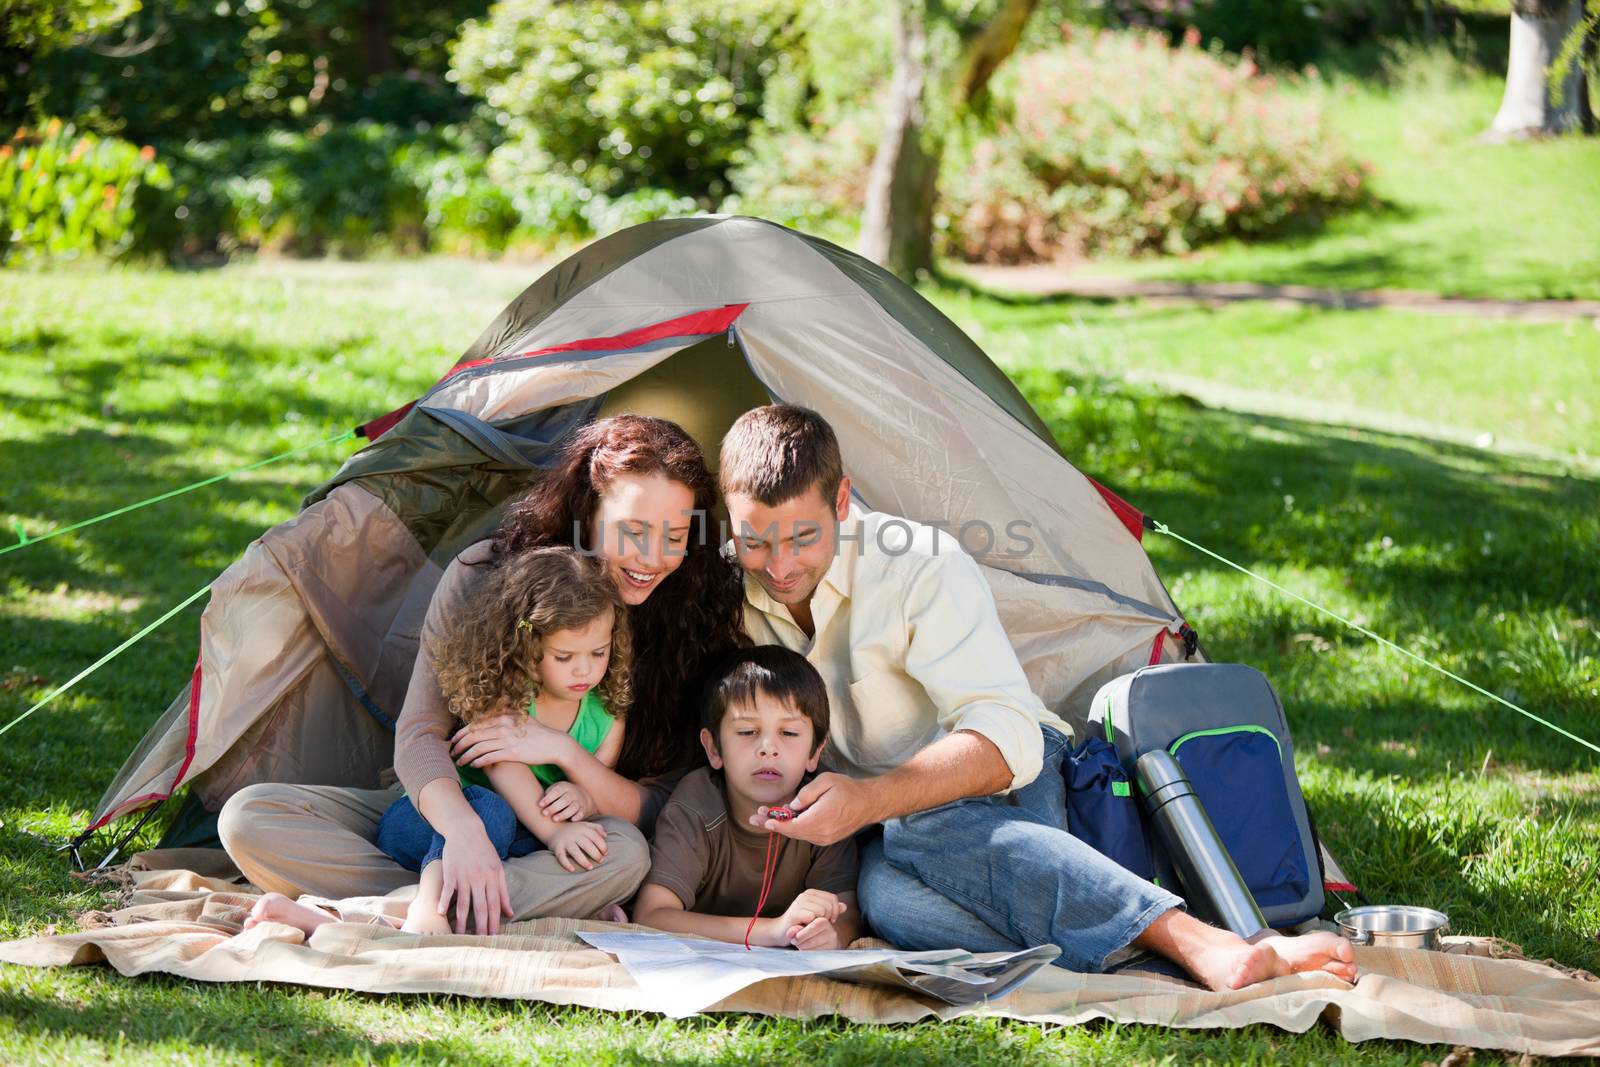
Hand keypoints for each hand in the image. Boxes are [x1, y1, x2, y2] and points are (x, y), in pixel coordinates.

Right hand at [436, 822, 513, 934]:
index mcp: (493, 878)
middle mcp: (480, 879)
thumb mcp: (498, 869)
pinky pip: (447, 890)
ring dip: (461, 921)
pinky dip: (443, 902)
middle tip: (480, 942)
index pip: (495, 905)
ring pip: (463, 903)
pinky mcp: (451, 873)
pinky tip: (441, 914)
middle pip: (480, 907)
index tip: (494, 937)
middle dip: (481, 926)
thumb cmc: (484, 852)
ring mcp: (464, 876)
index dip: (494, 922)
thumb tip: (510, 913)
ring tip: (460, 935)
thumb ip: (503, 892)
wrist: (466, 831)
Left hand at [451, 714, 571, 769]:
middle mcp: (504, 726)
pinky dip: (478, 762)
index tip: (454, 740)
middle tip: (452, 752)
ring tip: (460, 762)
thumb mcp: (522, 718)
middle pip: (473, 735)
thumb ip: (507, 715)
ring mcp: (508, 740)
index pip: (476, 723)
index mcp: (504, 717)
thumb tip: (492, 714)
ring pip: (478, 748)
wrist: (555, 744)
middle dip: (459, 745)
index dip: (461, 732)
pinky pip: (489, 757)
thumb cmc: (538, 732)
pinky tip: (474, 765)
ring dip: (466, 756)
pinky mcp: (512, 753)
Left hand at [539, 781, 594, 821]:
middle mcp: (572, 794)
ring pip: (572, 807)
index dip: (548, 798)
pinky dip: (578, 816)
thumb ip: (547, 795)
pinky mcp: (583, 810)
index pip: (556, 791)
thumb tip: (531, 800)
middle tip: (544, 813)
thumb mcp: (555, 790)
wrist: (581, 795)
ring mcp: (579, 801)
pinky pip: (581, 813)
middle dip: (554, 807)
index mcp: (564, 787)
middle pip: (564, 800)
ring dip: (564, 813)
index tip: (540, 804)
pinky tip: (572, 820)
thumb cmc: (561, 794)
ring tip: (555, 819)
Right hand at [547, 820, 608, 872]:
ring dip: (583, 861)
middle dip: (595, 854)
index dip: (602, 845)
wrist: (553, 827)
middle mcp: (574, 834)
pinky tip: (572, 870)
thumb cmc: (573, 829)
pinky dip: (566, 864)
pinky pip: (561, 857)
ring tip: (590, 868)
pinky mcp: (557, 848)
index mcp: (583, 828)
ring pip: (575, 851)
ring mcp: (565, 841)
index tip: (605, 853)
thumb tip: (605, 836)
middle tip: (600, 861)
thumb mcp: (585, 825)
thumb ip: (597, 828)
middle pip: (587, 844)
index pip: (595, 837)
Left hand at [749, 772, 877, 845]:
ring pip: (798, 834)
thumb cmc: (848, 789)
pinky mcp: (827, 839)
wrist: (868, 803)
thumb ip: (806, 793)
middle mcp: (822, 833)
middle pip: (792, 832)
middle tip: (754, 818)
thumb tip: (792, 806)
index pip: (793, 826)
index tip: (763, 820)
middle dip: (772, 825)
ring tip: (767, 816)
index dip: (776, 824)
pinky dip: (794, 828)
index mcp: (821, 819)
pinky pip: (806, 834)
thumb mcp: (826, 781)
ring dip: (782, 826)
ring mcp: (825, 838)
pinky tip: (786, 819)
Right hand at [769, 888, 845, 948]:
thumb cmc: (800, 923)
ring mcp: (799, 903)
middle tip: (820, 924)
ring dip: (820, 922)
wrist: (781, 931)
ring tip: (812, 925)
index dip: (835, 910)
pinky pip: (812, 917)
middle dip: (828, 917)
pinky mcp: (795, 912)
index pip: (833, 898)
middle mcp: (805, 895)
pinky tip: (806, 927)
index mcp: (812, 893)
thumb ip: (831, 910)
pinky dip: (812, 925)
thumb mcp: (818, 916)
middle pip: (829, 905)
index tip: (830, 920)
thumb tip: (844, 906)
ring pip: (822, 911)